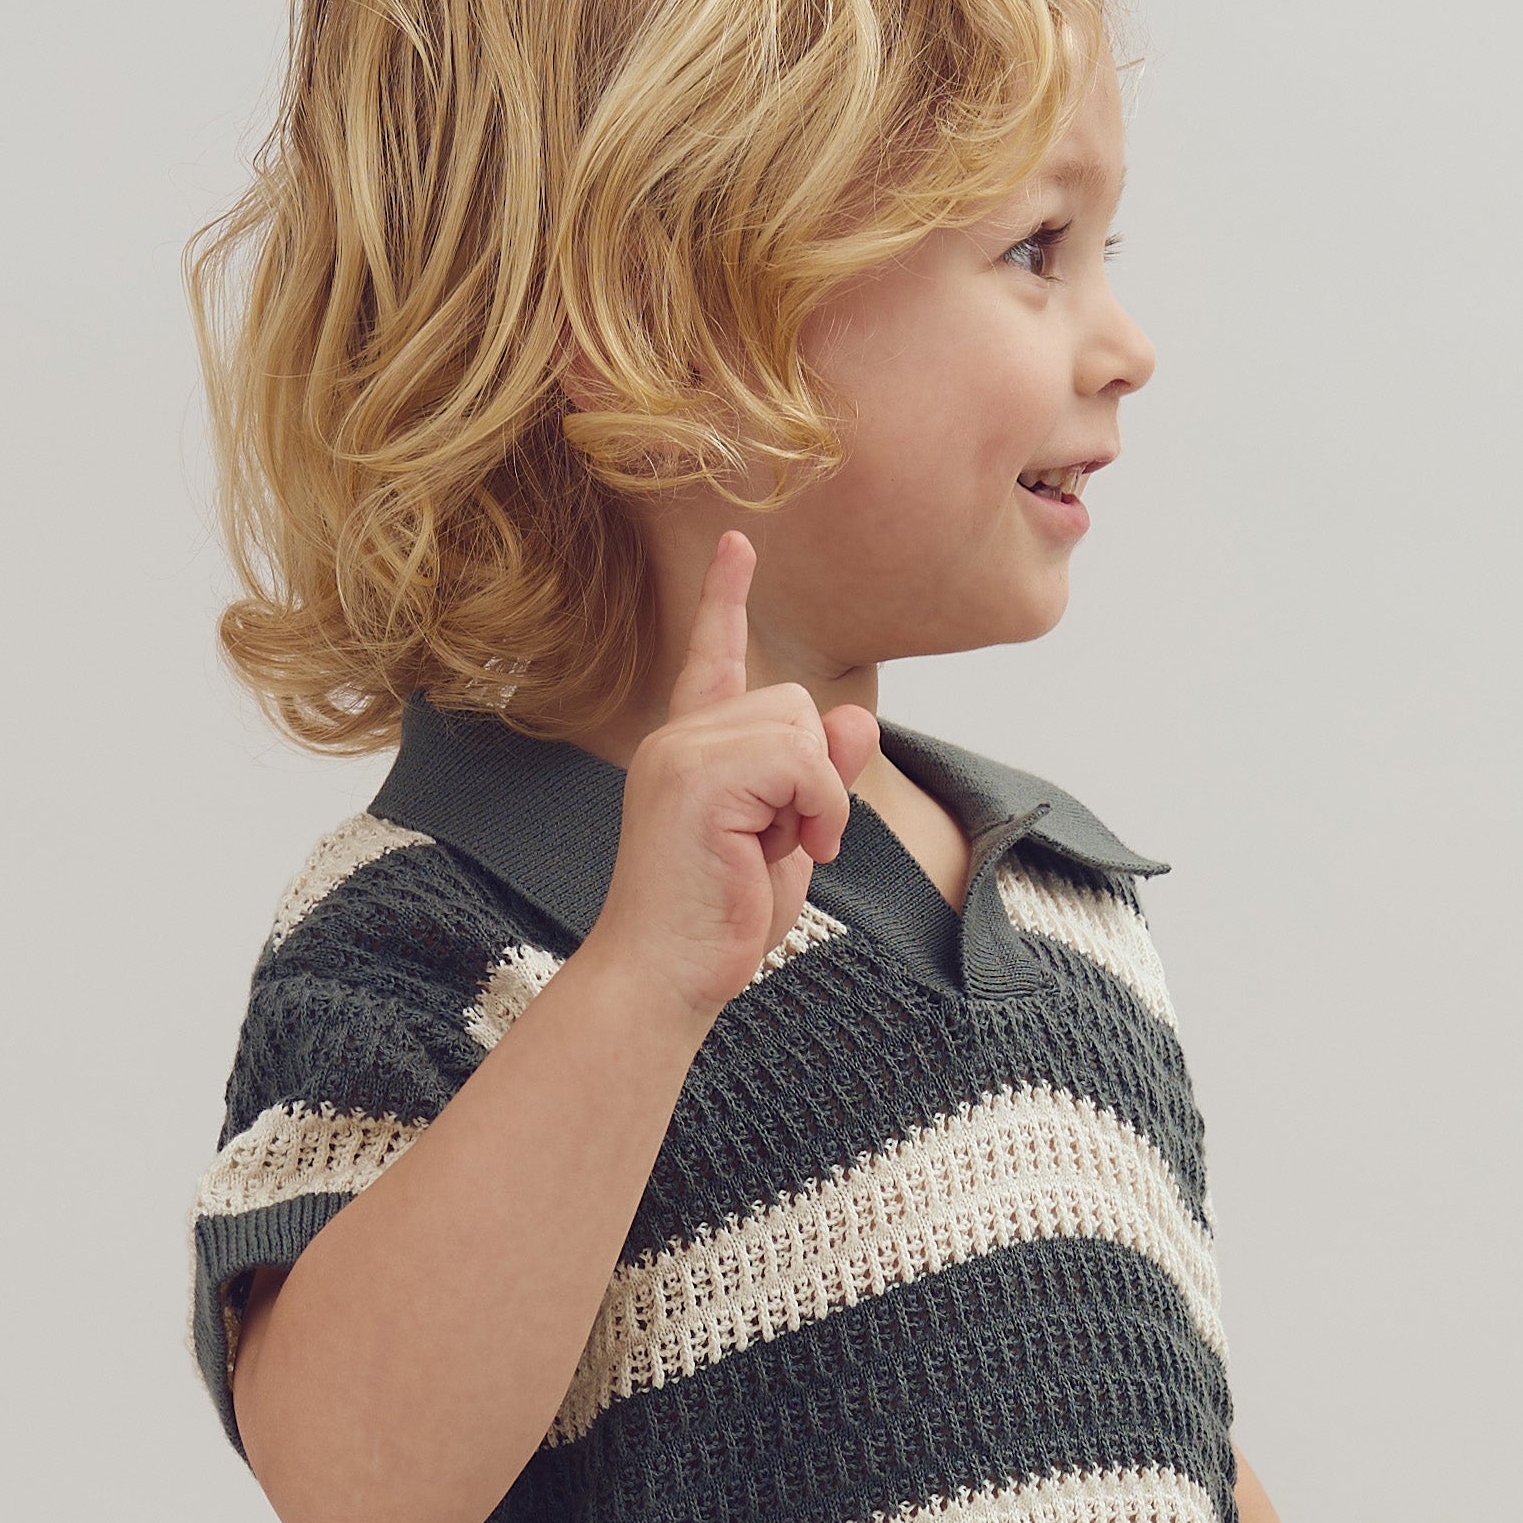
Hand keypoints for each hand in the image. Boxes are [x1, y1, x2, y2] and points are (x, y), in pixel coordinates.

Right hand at [585, 526, 882, 1034]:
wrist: (664, 978)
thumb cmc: (717, 922)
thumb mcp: (788, 840)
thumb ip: (819, 779)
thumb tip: (858, 720)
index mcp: (690, 750)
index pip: (712, 658)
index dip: (725, 599)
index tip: (737, 543)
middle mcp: (678, 739)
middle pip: (797, 705)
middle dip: (816, 776)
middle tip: (783, 842)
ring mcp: (681, 752)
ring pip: (803, 726)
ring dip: (818, 797)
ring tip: (778, 849)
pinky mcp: (696, 777)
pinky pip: (802, 759)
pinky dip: (818, 807)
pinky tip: (788, 847)